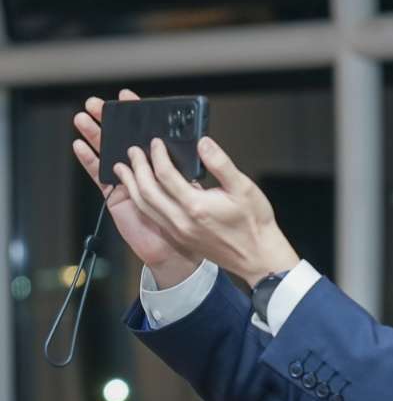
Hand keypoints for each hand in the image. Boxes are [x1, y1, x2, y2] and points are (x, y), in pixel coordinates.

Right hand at [72, 90, 198, 285]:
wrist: (185, 256)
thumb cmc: (200, 224)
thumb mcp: (215, 191)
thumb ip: (210, 167)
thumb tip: (203, 143)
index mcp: (168, 167)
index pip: (151, 136)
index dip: (140, 117)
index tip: (129, 99)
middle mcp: (148, 173)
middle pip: (125, 141)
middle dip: (111, 121)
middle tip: (98, 103)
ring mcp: (131, 185)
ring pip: (111, 155)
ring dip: (96, 137)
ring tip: (84, 118)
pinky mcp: (118, 199)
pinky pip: (102, 178)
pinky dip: (91, 162)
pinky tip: (81, 147)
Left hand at [112, 133, 297, 287]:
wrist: (258, 258)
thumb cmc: (254, 225)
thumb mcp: (244, 187)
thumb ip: (220, 163)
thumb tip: (203, 142)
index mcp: (196, 206)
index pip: (165, 175)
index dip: (157, 155)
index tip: (156, 142)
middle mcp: (182, 221)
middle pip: (146, 192)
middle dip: (136, 168)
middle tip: (132, 152)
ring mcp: (179, 232)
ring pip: (144, 207)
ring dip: (132, 186)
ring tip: (124, 170)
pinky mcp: (180, 238)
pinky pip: (152, 217)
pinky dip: (141, 201)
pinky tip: (141, 192)